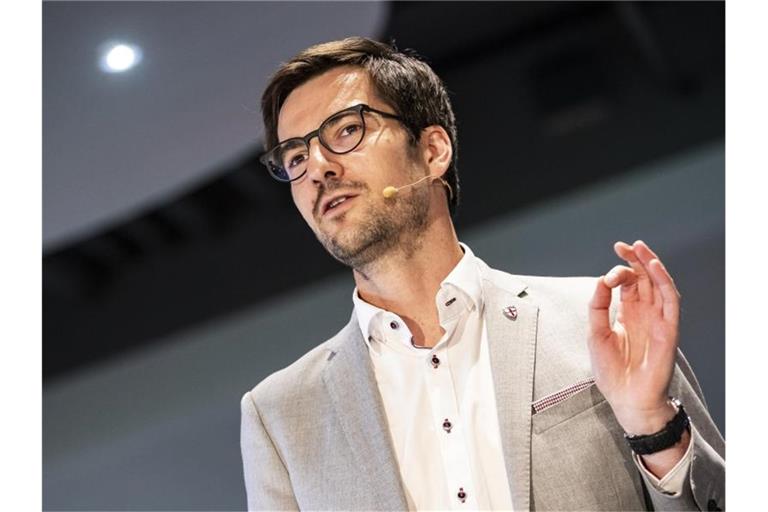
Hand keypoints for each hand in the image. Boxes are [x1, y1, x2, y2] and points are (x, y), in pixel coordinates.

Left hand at [588, 240, 680, 434]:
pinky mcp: (669, 330)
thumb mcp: (596, 333)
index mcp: (628, 314)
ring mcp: (658, 321)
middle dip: (635, 260)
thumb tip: (601, 280)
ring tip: (640, 249)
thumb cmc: (611, 371)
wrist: (626, 399)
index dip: (621, 269)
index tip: (611, 262)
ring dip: (651, 265)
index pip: (629, 283)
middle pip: (644, 279)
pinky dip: (664, 283)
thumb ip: (598, 307)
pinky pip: (671, 301)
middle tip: (623, 246)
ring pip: (659, 285)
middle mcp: (645, 314)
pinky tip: (653, 268)